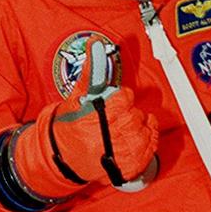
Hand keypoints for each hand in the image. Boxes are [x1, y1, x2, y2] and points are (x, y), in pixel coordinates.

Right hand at [12, 74, 158, 196]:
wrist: (61, 157)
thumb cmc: (68, 127)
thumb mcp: (77, 97)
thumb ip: (92, 71)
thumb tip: (96, 44)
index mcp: (92, 120)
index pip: (123, 99)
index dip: (121, 97)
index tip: (116, 100)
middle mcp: (106, 140)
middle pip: (135, 116)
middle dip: (129, 112)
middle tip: (119, 115)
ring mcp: (117, 156)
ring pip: (144, 132)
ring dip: (139, 126)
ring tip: (125, 127)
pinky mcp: (127, 167)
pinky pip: (149, 149)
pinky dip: (148, 140)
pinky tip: (139, 136)